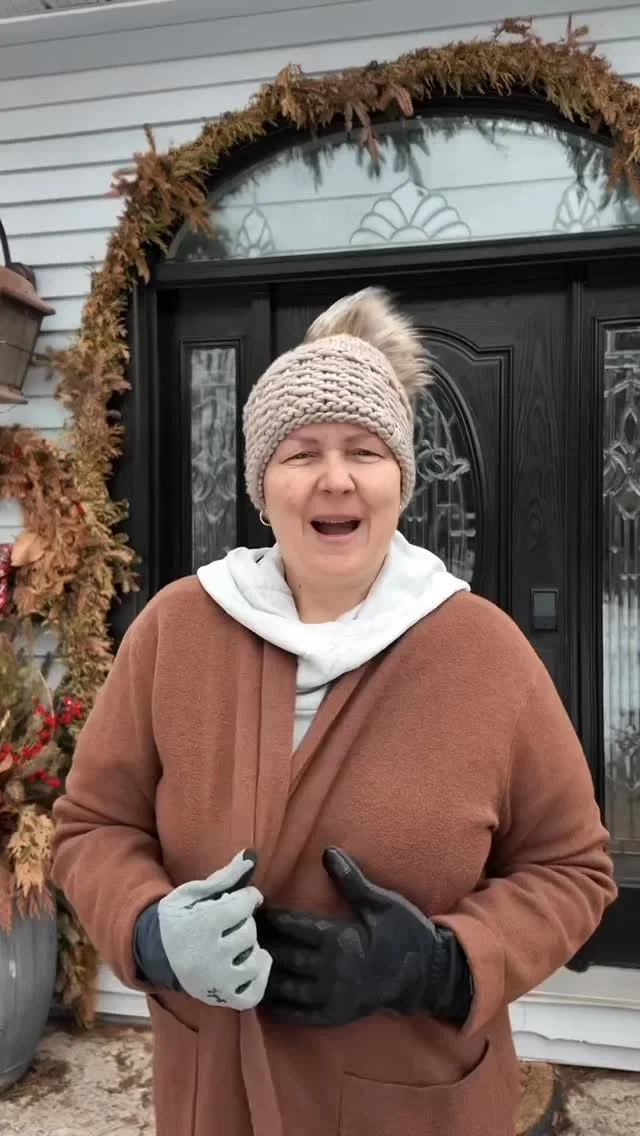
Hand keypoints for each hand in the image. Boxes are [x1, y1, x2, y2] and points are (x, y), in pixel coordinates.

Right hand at [146, 849, 271, 1009]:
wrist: (155, 954)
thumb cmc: (177, 919)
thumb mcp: (193, 893)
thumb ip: (224, 877)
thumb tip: (251, 857)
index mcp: (202, 925)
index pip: (244, 905)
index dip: (249, 897)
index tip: (244, 897)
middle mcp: (211, 956)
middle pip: (249, 932)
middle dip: (244, 922)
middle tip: (230, 922)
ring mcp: (217, 981)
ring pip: (255, 960)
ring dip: (252, 947)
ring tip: (238, 941)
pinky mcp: (221, 998)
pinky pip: (254, 993)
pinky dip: (260, 976)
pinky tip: (253, 961)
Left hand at [257, 848, 470, 1026]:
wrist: (427, 975)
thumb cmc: (405, 933)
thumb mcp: (382, 903)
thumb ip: (351, 880)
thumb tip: (328, 852)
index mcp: (340, 939)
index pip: (294, 927)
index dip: (271, 919)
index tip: (252, 910)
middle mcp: (331, 970)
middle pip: (284, 957)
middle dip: (260, 946)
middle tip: (238, 936)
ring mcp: (332, 996)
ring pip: (287, 988)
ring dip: (263, 977)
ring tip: (241, 965)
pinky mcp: (336, 1015)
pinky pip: (300, 1016)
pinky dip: (279, 1009)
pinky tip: (262, 1000)